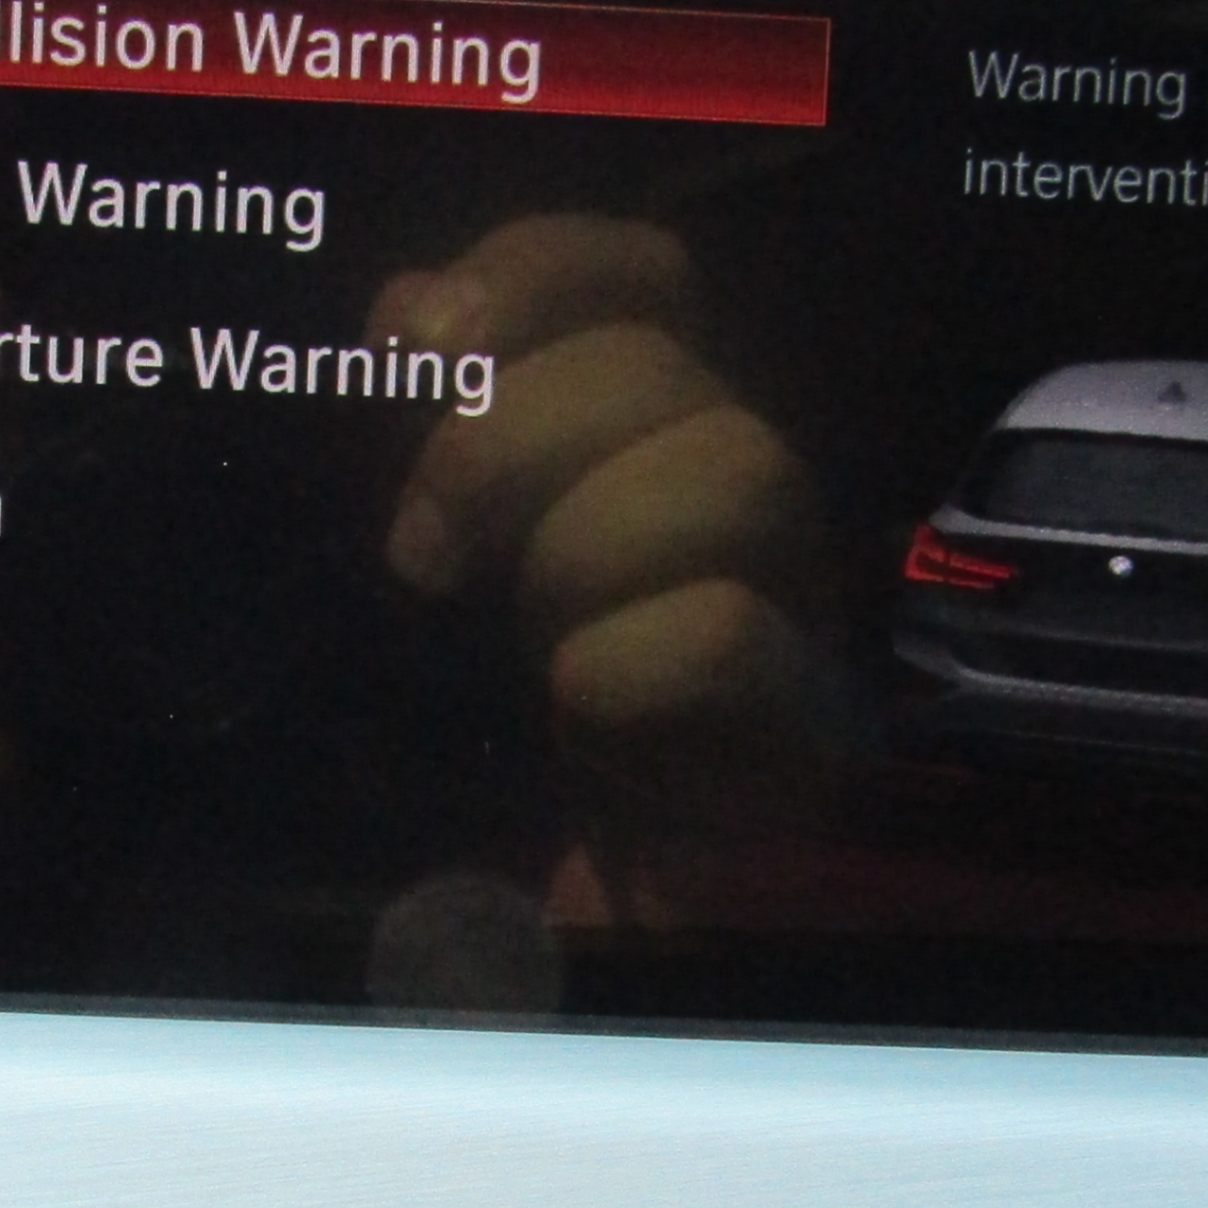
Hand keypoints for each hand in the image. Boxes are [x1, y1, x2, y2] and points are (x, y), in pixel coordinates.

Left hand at [375, 218, 836, 849]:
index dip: (541, 273)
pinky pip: (736, 635)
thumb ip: (427, 429)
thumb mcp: (424, 566)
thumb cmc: (470, 742)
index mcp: (645, 438)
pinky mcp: (799, 738)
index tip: (416, 343)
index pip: (644, 277)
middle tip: (427, 547)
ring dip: (588, 542)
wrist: (529, 933)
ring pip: (744, 470)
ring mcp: (787, 610)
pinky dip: (627, 660)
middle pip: (676, 367)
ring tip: (517, 633)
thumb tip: (407, 311)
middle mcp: (733, 502)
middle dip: (521, 435)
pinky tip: (576, 709)